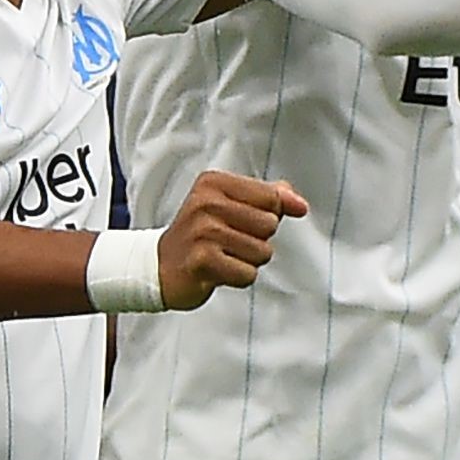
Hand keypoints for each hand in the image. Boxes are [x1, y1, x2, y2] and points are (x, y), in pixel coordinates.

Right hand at [154, 169, 306, 307]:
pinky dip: (238, 277)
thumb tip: (299, 203)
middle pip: (270, 225)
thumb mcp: (229, 206)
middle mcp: (206, 203)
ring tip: (223, 256)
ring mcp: (203, 231)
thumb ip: (267, 198)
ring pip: (262, 252)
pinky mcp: (202, 260)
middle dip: (258, 240)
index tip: (246, 222)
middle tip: (229, 242)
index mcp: (214, 182)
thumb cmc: (200, 235)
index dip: (270, 215)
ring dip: (248, 261)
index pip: (271, 197)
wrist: (160, 266)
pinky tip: (218, 271)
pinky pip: (248, 273)